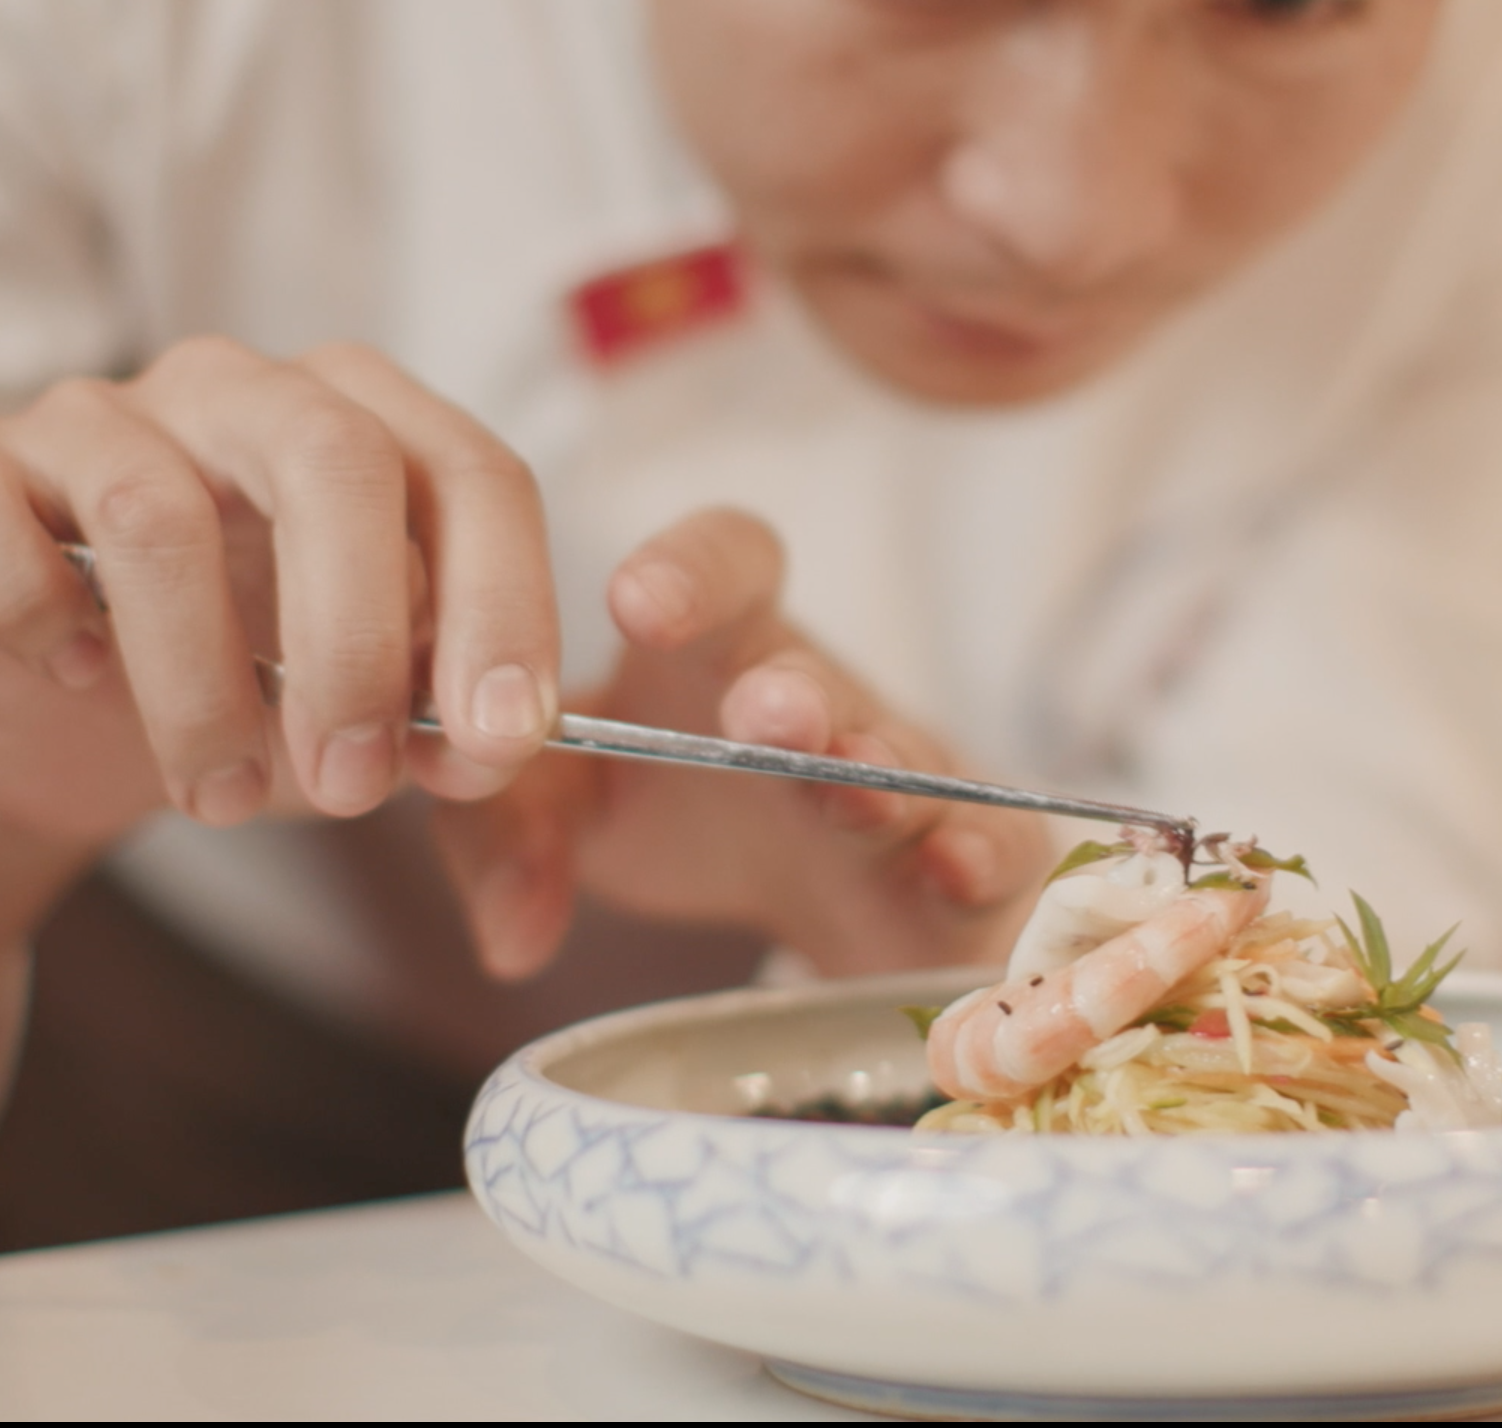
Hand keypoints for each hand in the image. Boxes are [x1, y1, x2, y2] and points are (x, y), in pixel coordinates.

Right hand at [0, 337, 560, 843]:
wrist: (74, 727)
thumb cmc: (263, 696)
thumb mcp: (390, 741)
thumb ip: (472, 786)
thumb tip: (511, 867)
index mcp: (377, 425)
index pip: (473, 477)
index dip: (503, 608)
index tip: (496, 744)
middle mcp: (247, 390)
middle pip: (333, 459)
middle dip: (357, 642)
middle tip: (354, 788)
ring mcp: (99, 413)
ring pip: (155, 513)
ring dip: (198, 685)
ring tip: (219, 794)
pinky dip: (30, 609)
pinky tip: (71, 675)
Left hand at [434, 509, 1049, 978]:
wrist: (824, 898)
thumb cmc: (691, 814)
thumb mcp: (580, 813)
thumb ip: (513, 837)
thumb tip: (506, 936)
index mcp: (722, 652)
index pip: (728, 564)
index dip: (694, 568)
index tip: (632, 601)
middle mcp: (824, 699)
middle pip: (816, 670)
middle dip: (793, 690)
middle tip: (763, 713)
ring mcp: (910, 777)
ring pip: (903, 760)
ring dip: (876, 772)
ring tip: (847, 789)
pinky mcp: (975, 857)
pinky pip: (995, 846)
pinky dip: (979, 853)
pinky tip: (955, 863)